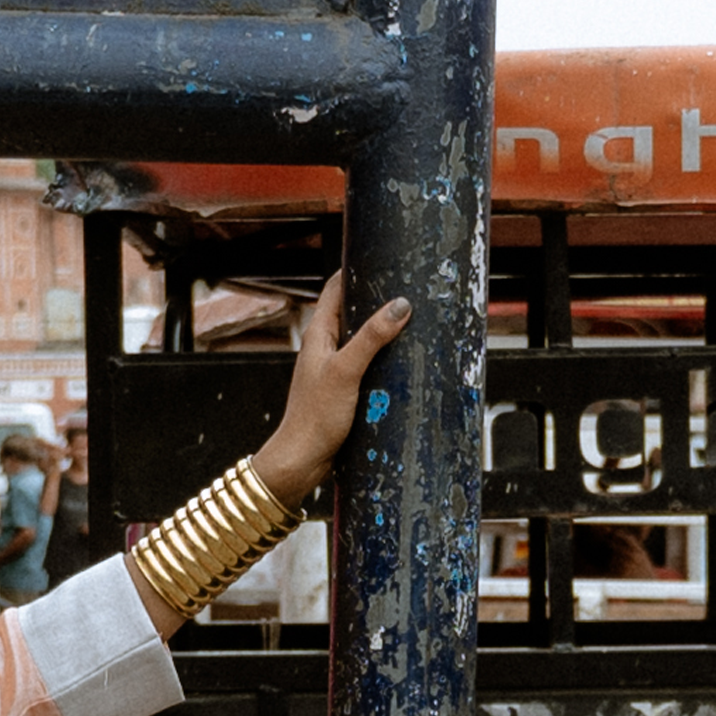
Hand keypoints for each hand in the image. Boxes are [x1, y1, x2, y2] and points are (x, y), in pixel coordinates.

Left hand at [256, 273, 413, 508]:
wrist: (301, 460)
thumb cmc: (315, 417)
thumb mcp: (347, 371)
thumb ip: (371, 338)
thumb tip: (400, 304)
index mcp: (318, 334)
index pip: (336, 288)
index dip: (356, 269)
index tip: (382, 255)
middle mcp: (324, 347)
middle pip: (352, 310)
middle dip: (377, 297)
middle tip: (409, 285)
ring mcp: (333, 368)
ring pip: (361, 337)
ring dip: (382, 328)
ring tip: (413, 317)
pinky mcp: (343, 388)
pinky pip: (366, 361)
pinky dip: (383, 354)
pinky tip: (402, 359)